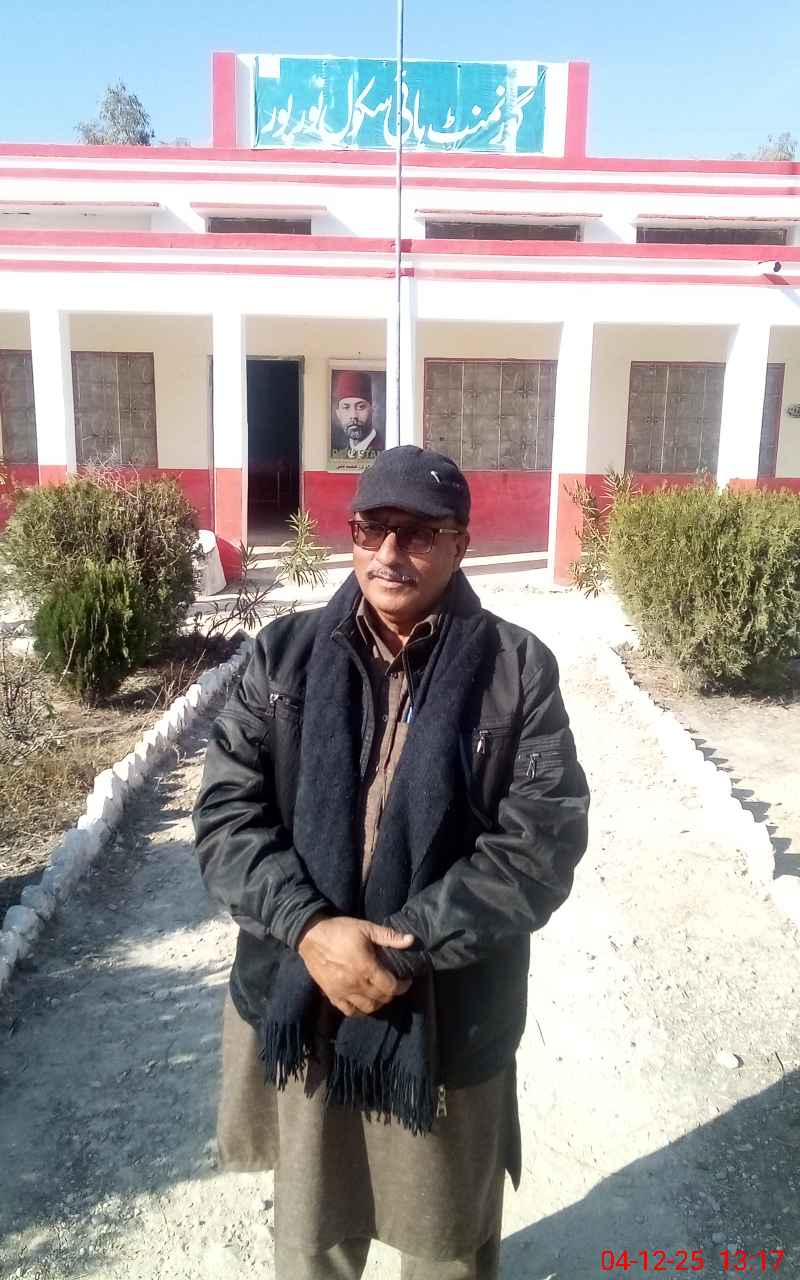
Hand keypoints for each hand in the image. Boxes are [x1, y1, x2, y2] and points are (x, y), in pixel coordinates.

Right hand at [297, 916, 414, 1016]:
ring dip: (377, 1003)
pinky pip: (349, 1011)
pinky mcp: (332, 995)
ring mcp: (343, 992)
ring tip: (379, 993)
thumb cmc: (340, 930)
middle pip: (381, 999)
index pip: (391, 987)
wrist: (311, 936)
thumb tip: (411, 940)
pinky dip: (359, 1010)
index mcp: (367, 968)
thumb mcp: (366, 928)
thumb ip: (389, 936)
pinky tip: (363, 1002)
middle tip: (393, 984)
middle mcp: (356, 984)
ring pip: (367, 1008)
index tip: (405, 980)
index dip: (402, 986)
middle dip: (391, 993)